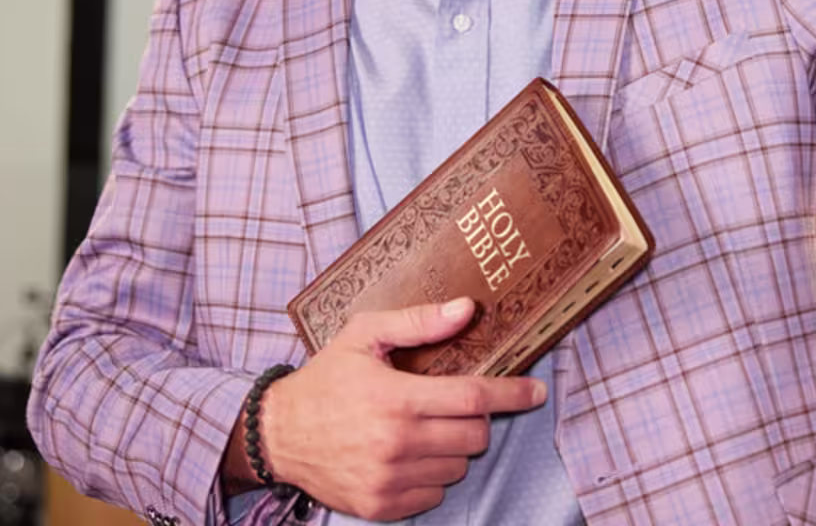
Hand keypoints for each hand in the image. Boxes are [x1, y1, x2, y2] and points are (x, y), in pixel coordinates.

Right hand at [260, 298, 547, 520]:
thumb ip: (419, 322)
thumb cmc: (326, 379)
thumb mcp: (365, 335)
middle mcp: (396, 444)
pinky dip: (431, 474)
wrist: (278, 434)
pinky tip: (408, 454)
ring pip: (457, 467)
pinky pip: (434, 493)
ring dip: (453, 447)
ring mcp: (388, 480)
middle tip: (453, 404)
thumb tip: (468, 309)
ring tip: (422, 428)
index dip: (511, 394)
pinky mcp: (380, 506)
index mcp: (397, 399)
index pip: (473, 398)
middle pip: (475, 436)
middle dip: (476, 418)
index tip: (537, 391)